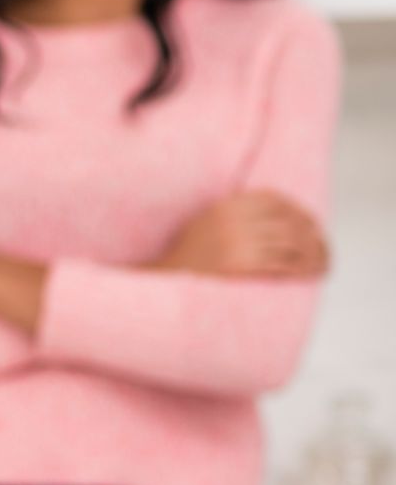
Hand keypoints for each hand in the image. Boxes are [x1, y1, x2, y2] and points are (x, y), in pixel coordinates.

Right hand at [154, 190, 327, 277]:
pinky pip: (283, 263)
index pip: (275, 199)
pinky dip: (302, 269)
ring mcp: (236, 242)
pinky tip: (309, 274)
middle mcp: (232, 220)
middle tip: (321, 251)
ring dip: (313, 255)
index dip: (298, 211)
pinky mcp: (240, 265)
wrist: (163, 284)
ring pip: (292, 243)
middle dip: (312, 236)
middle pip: (288, 221)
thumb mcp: (206, 225)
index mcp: (225, 207)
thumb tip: (279, 218)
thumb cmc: (187, 260)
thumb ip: (237, 216)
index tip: (310, 226)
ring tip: (321, 266)